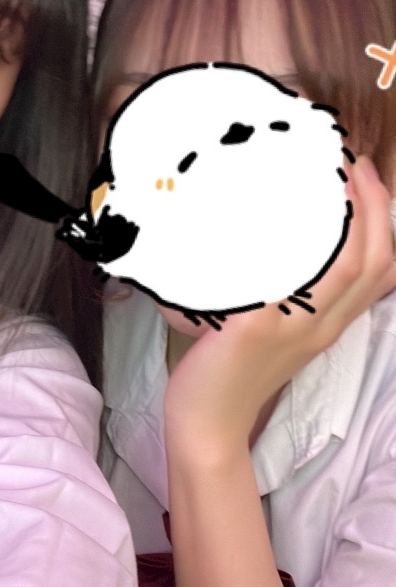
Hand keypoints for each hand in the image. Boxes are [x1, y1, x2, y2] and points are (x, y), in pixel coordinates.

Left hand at [164, 156, 395, 452]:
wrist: (207, 424)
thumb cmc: (230, 374)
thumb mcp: (272, 335)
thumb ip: (286, 301)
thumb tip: (277, 256)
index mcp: (328, 327)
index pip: (380, 271)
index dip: (383, 221)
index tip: (366, 180)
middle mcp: (320, 327)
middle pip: (372, 261)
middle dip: (373, 204)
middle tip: (352, 162)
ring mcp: (292, 327)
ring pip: (344, 266)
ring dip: (348, 214)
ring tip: (333, 173)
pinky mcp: (256, 327)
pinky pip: (289, 280)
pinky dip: (293, 243)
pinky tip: (279, 212)